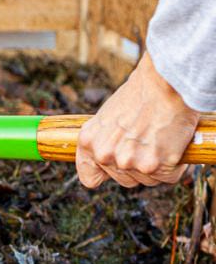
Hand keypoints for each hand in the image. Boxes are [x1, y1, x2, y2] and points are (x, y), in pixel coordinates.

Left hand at [76, 53, 199, 187]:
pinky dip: (176, 166)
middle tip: (149, 142)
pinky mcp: (154, 165)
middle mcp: (104, 155)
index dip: (107, 174)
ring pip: (147, 180)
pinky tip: (174, 145)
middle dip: (138, 167)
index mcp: (88, 142)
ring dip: (157, 167)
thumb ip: (105, 140)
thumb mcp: (108, 117)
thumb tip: (111, 157)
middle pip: (124, 180)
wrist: (164, 82)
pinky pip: (168, 177)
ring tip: (161, 140)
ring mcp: (128, 162)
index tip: (119, 166)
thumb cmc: (140, 95)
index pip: (90, 178)